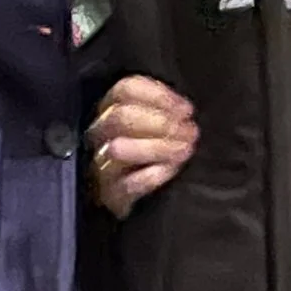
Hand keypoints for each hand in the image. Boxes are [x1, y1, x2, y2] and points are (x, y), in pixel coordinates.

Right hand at [88, 74, 196, 217]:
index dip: (158, 96)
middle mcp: (101, 135)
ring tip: (184, 150)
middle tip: (190, 132)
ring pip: (117, 149)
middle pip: (119, 117)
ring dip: (156, 147)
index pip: (125, 90)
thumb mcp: (170, 127)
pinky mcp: (111, 196)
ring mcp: (102, 165)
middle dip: (160, 123)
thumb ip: (171, 111)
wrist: (160, 201)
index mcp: (113, 109)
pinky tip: (170, 170)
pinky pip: (126, 184)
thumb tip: (184, 110)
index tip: (186, 110)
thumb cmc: (167, 153)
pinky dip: (151, 176)